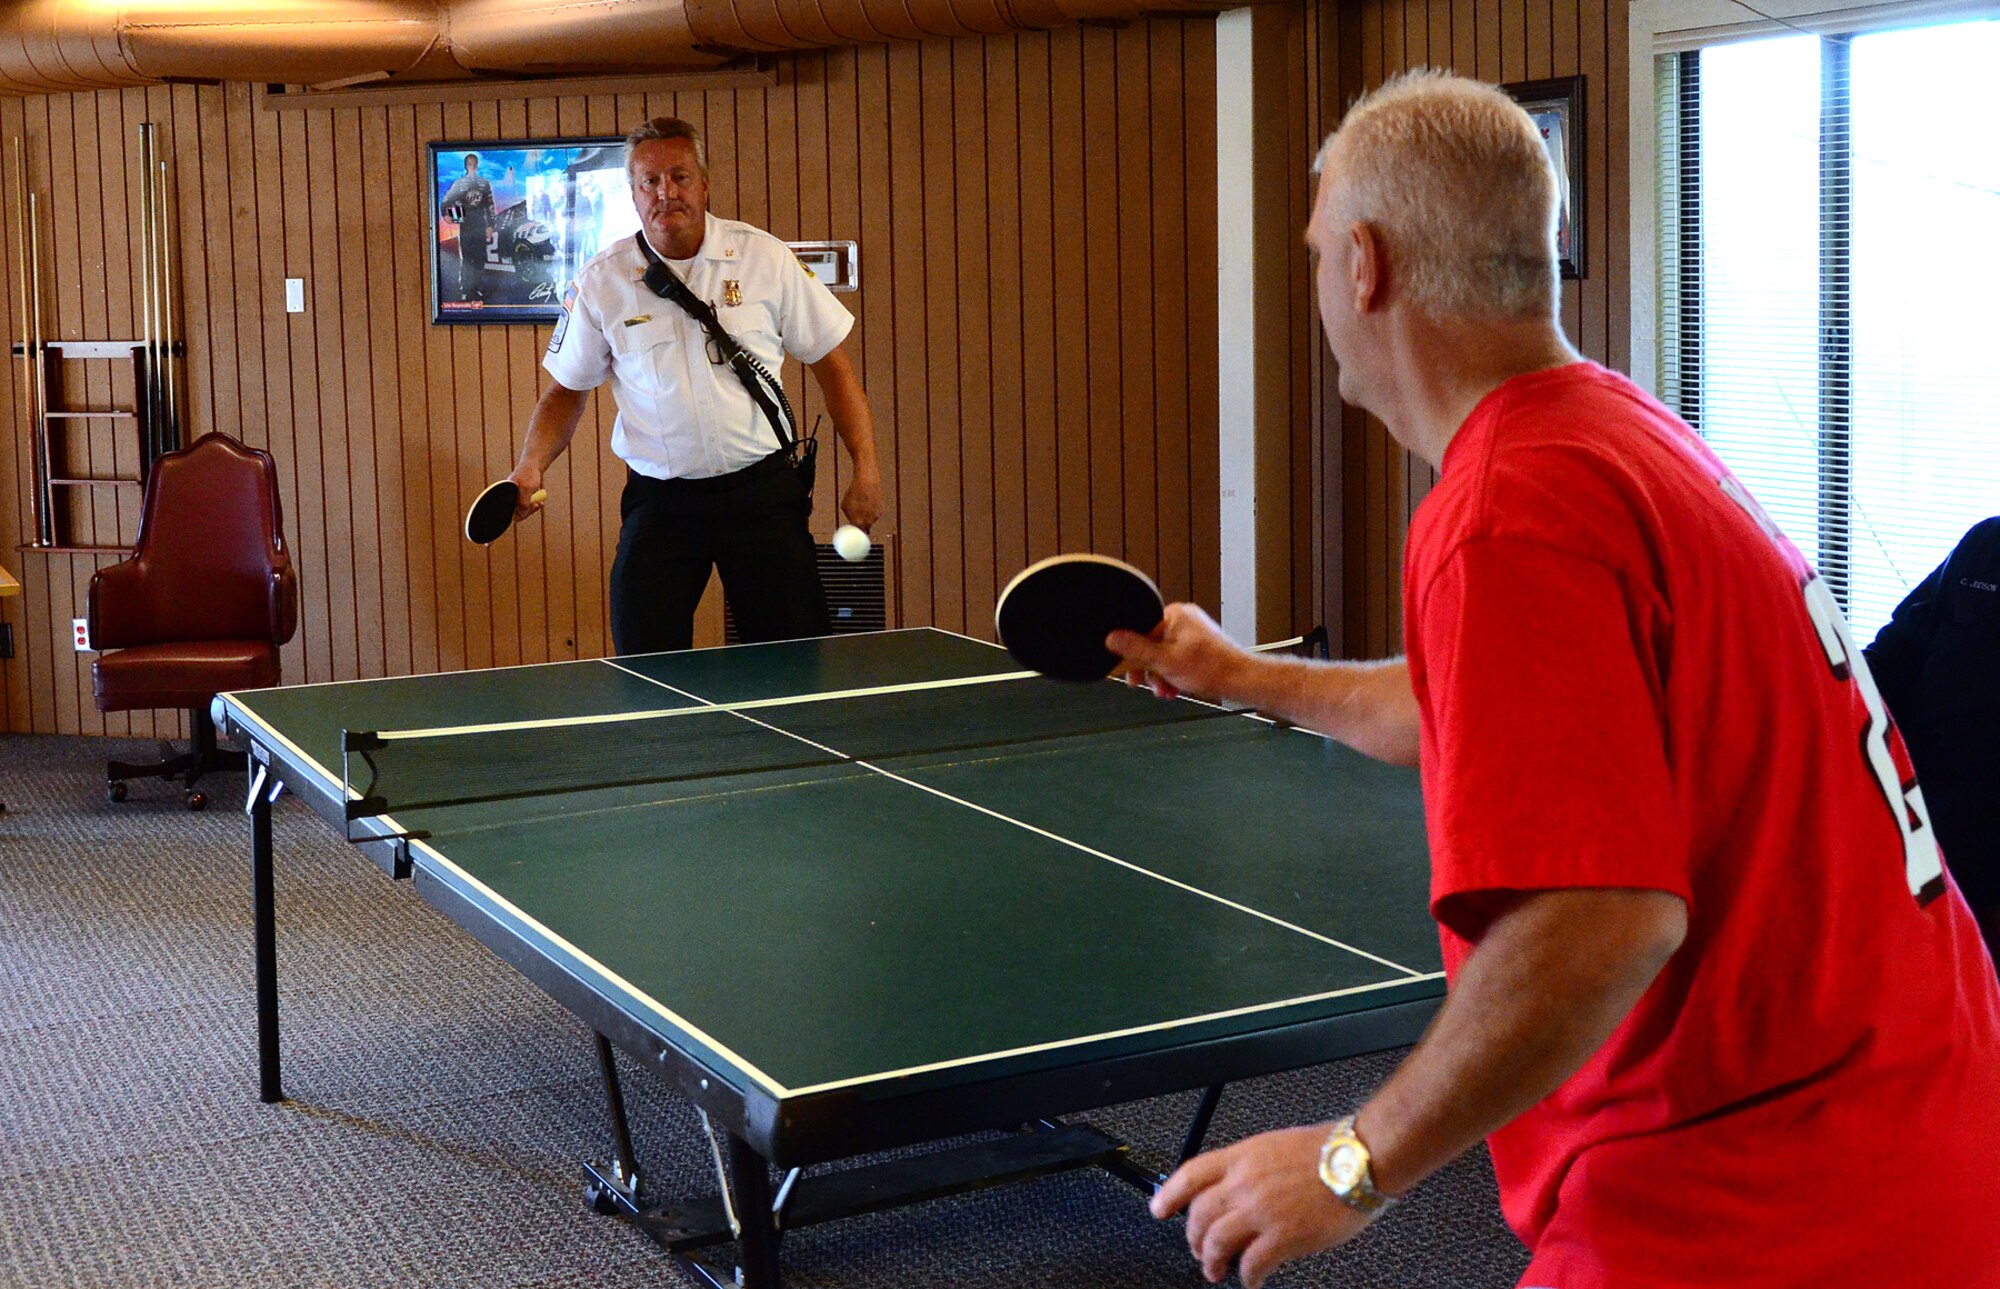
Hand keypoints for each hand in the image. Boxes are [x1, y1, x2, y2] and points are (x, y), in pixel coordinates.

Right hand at [507, 464, 545, 521]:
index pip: (508, 512)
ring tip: (540, 502)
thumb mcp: (527, 488)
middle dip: (527, 511)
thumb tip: (521, 514)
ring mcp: (512, 498)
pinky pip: (525, 507)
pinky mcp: (518, 498)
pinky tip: (540, 502)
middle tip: (537, 504)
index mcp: (504, 494)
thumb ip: (523, 501)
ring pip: (521, 511)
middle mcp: (506, 497)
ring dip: (531, 508)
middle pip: (515, 513)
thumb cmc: (528, 474)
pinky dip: (532, 505)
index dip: (519, 514)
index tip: (530, 508)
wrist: (532, 465)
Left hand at [840, 468, 882, 531]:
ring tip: (862, 504)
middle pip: (866, 527)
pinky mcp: (881, 509)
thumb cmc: (855, 492)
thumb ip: (849, 516)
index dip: (856, 533)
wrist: (867, 481)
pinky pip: (876, 513)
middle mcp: (869, 520)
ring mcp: (876, 515)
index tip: (854, 531)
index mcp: (859, 521)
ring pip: (871, 520)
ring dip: (867, 516)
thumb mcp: (845, 505)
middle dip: (862, 524)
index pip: (858, 533)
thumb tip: (850, 520)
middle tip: (858, 517)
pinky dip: (872, 510)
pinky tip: (868, 502)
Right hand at [1106, 602, 1247, 701]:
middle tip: (1153, 687)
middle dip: (1152, 670)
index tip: (1132, 674)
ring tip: (1168, 691)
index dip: (1134, 656)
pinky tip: (1176, 689)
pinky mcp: (1200, 646)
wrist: (1241, 680)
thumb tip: (1111, 637)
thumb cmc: (1209, 669)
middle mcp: (1183, 619)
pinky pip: (1177, 658)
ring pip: (1165, 655)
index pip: (1141, 631)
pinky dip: (1175, 674)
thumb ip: (1136, 649)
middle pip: (1152, 645)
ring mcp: (1193, 632)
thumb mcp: (1164, 661)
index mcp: (1174, 614)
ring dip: (1163, 676)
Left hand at [1150, 1125, 1374, 1286]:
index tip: (1159, 1208)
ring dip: (1211, 1261)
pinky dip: (1247, 1277)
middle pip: (1199, 1214)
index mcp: (1243, 1156)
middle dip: (1192, 1237)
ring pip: (1216, 1242)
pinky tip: (1251, 1279)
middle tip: (1197, 1249)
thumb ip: (1250, 1167)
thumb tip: (1236, 1188)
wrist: (1362, 1159)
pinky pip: (1251, 1265)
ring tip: (1215, 1270)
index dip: (1168, 1194)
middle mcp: (1244, 1183)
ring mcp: (1261, 1211)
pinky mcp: (1283, 1237)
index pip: (1190, 1174)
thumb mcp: (1275, 1145)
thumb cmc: (1329, 1150)